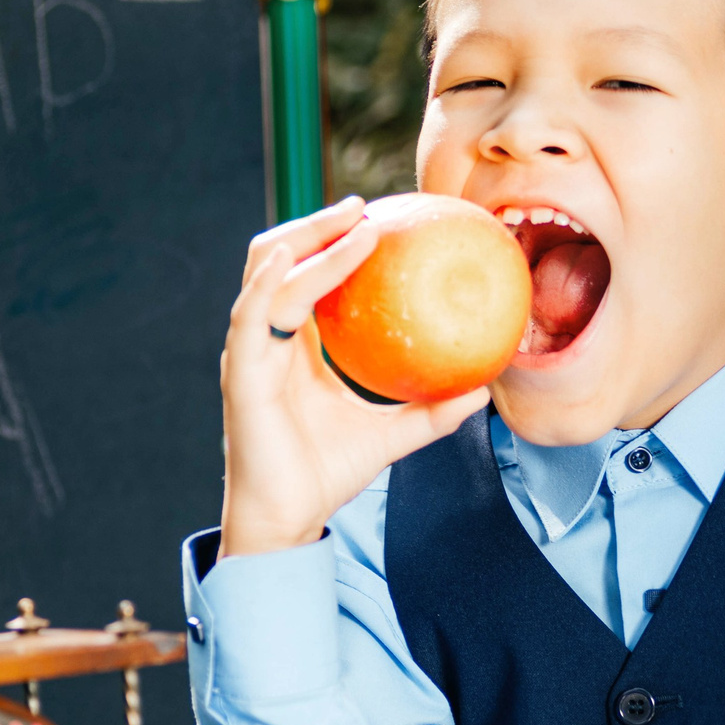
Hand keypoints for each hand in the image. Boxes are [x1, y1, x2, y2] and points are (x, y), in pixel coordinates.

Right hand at [219, 197, 489, 558]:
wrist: (289, 517)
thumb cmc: (328, 472)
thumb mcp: (393, 433)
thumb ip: (432, 410)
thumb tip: (484, 390)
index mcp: (294, 343)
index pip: (308, 274)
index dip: (332, 241)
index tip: (376, 218)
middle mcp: (267, 338)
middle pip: (281, 258)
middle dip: (317, 224)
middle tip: (363, 208)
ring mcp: (250, 351)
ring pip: (267, 274)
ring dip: (306, 241)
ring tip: (347, 224)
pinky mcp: (241, 372)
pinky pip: (251, 316)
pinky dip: (270, 282)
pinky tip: (295, 259)